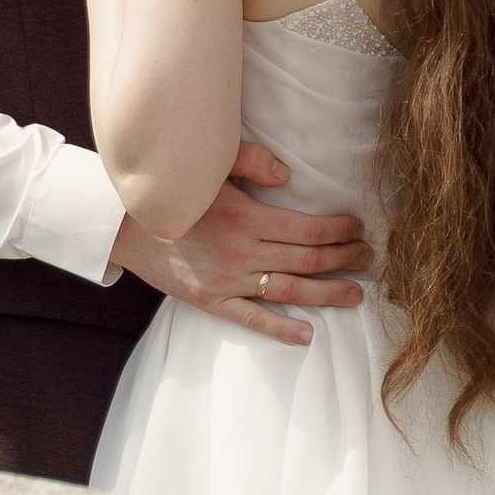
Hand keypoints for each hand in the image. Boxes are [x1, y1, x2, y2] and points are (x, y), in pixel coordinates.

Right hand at [111, 144, 372, 347]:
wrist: (125, 225)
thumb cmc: (172, 191)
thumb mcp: (210, 167)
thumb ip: (251, 161)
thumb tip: (289, 176)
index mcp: (248, 218)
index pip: (308, 230)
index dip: (340, 230)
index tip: (360, 228)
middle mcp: (243, 253)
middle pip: (308, 261)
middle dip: (345, 259)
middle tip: (370, 258)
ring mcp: (228, 280)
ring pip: (290, 291)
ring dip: (327, 293)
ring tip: (356, 294)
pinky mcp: (211, 300)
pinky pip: (252, 319)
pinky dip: (280, 328)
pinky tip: (306, 333)